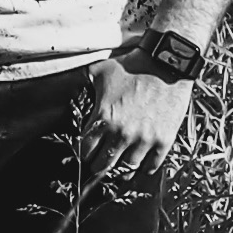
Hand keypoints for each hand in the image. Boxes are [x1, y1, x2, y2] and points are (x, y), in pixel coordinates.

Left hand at [81, 55, 192, 185]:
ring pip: (126, 170)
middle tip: (100, 163)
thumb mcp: (100, 70)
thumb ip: (83, 83)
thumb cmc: (132, 65)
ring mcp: (144, 139)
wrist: (167, 63)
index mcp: (103, 117)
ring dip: (121, 168)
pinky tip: (141, 162)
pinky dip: (144, 167)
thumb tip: (65, 85)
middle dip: (98, 165)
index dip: (84, 153)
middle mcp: (122, 133)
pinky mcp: (163, 141)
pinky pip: (151, 167)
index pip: (85, 151)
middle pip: (102, 165)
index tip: (87, 152)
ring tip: (120, 163)